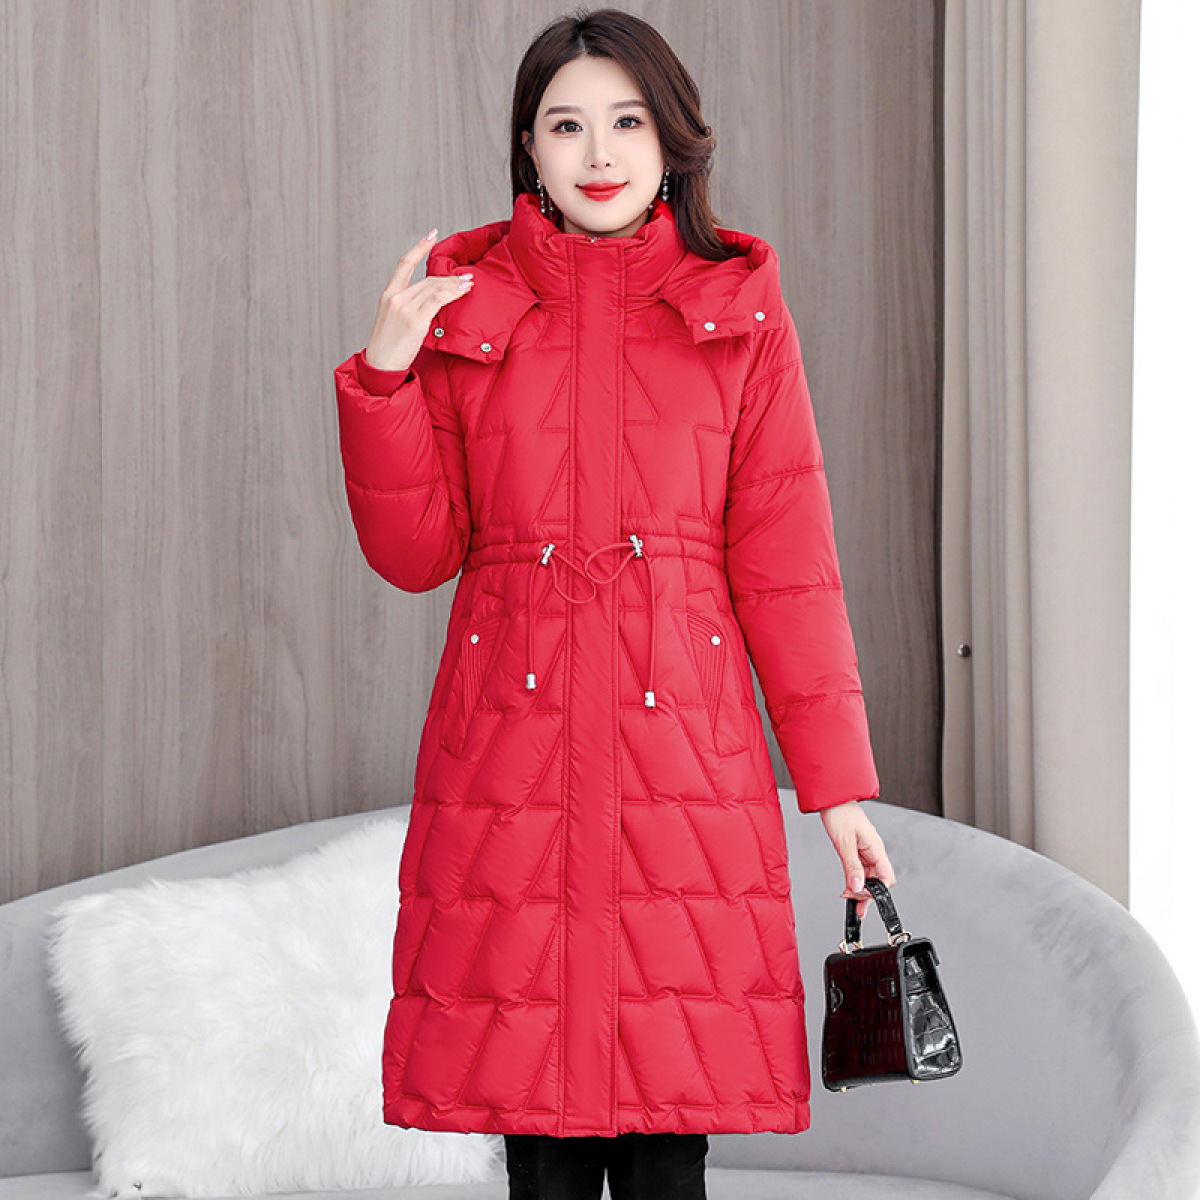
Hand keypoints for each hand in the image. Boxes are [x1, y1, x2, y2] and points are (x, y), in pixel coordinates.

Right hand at [362, 227, 474, 373]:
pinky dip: (452, 294)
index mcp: (388, 294)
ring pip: (434, 288)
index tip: (432, 234)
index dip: (420, 247)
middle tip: (466, 276)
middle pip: (427, 279)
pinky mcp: (415, 320)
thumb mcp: (393, 321)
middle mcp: (395, 297)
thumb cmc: (389, 347)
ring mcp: (405, 308)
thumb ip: (408, 307)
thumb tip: (431, 303)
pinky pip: (438, 301)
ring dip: (454, 285)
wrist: (381, 366)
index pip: (405, 263)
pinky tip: (462, 292)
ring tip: (469, 283)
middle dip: (449, 277)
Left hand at [819, 800, 896, 920]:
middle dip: (866, 893)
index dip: (876, 891)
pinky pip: (859, 869)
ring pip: (868, 876)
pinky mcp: (857, 850)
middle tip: (853, 903)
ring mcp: (866, 851)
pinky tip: (849, 888)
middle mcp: (874, 851)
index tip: (862, 896)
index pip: (887, 878)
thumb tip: (857, 887)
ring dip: (860, 889)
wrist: (832, 798)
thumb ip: (852, 867)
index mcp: (876, 848)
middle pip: (878, 880)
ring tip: (851, 901)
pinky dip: (854, 880)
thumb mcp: (844, 843)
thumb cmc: (840, 813)